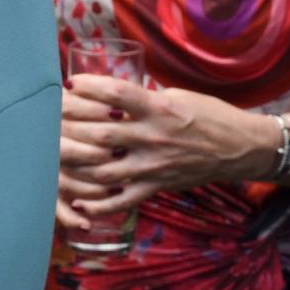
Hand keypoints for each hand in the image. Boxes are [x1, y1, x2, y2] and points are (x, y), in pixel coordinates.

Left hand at [58, 75, 278, 219]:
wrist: (239, 148)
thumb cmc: (210, 116)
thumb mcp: (179, 96)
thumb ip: (145, 99)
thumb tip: (113, 96)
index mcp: (160, 108)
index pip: (117, 95)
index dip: (90, 87)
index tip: (71, 83)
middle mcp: (153, 137)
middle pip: (100, 134)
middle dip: (70, 126)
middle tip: (50, 119)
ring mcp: (153, 166)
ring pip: (102, 169)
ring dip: (75, 164)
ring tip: (54, 156)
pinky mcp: (156, 187)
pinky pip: (121, 200)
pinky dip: (98, 205)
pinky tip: (79, 202)